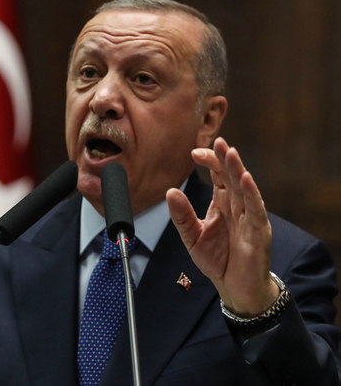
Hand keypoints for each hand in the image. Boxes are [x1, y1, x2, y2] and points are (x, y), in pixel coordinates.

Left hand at [166, 137, 278, 317]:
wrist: (235, 288)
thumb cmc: (217, 260)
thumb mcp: (192, 236)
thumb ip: (181, 215)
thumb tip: (170, 191)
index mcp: (222, 204)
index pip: (218, 176)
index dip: (209, 162)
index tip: (194, 152)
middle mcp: (237, 206)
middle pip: (232, 177)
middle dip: (225, 159)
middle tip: (218, 141)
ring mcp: (250, 218)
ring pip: (245, 188)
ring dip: (238, 169)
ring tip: (231, 152)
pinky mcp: (259, 232)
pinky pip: (256, 210)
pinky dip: (252, 194)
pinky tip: (246, 179)